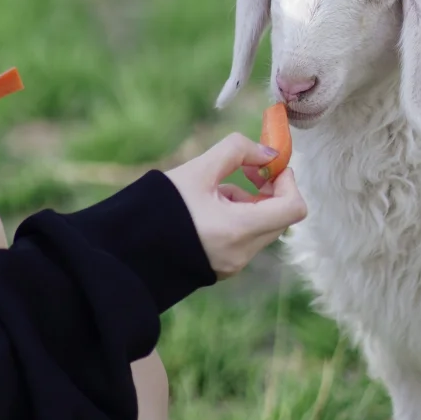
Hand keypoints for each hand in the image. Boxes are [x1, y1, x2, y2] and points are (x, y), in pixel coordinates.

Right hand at [164, 132, 306, 278]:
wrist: (127, 249)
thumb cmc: (158, 207)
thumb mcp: (197, 170)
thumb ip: (236, 151)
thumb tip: (268, 153)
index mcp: (238, 230)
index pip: (293, 208)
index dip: (288, 181)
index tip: (269, 165)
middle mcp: (242, 253)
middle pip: (281, 217)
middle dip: (270, 190)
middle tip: (247, 169)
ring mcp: (234, 264)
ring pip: (263, 228)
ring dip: (251, 203)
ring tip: (216, 191)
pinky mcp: (224, 268)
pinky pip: (247, 239)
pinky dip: (239, 219)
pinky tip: (209, 209)